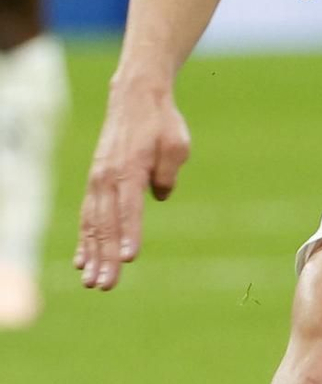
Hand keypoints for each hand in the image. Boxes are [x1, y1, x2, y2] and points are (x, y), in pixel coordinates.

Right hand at [76, 80, 190, 290]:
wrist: (135, 98)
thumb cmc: (161, 124)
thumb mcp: (176, 145)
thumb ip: (168, 173)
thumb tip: (160, 196)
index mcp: (130, 170)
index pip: (130, 209)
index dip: (129, 234)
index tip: (128, 258)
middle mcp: (108, 178)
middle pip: (107, 224)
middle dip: (105, 257)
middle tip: (105, 286)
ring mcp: (98, 181)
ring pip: (93, 225)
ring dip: (92, 256)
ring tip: (92, 283)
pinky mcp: (95, 183)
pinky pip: (88, 217)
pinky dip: (84, 240)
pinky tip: (82, 262)